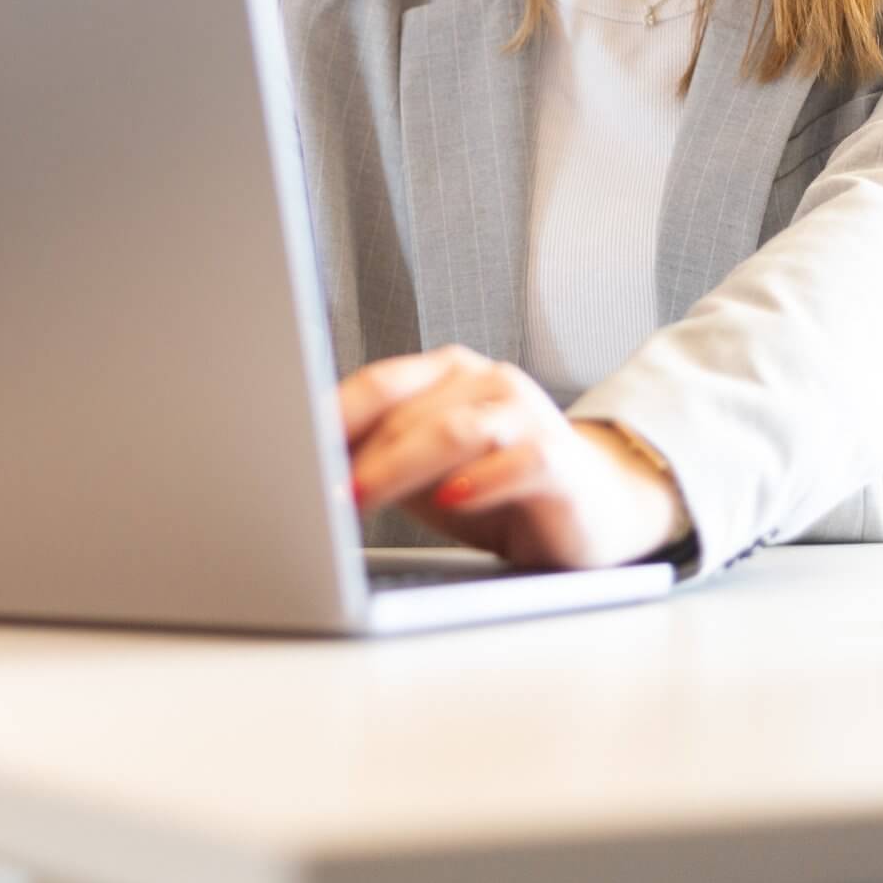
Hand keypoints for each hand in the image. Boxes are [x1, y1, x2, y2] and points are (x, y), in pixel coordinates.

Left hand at [338, 344, 689, 568]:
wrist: (594, 508)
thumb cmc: (498, 488)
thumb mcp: (428, 475)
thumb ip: (380, 461)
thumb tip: (306, 471)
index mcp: (449, 374)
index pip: (379, 384)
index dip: (331, 417)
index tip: (287, 451)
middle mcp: (488, 382)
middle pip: (409, 411)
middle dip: (357, 453)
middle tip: (314, 489)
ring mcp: (529, 415)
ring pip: (456, 430)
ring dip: (400, 466)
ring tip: (361, 495)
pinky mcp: (561, 459)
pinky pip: (519, 461)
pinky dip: (481, 481)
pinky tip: (452, 501)